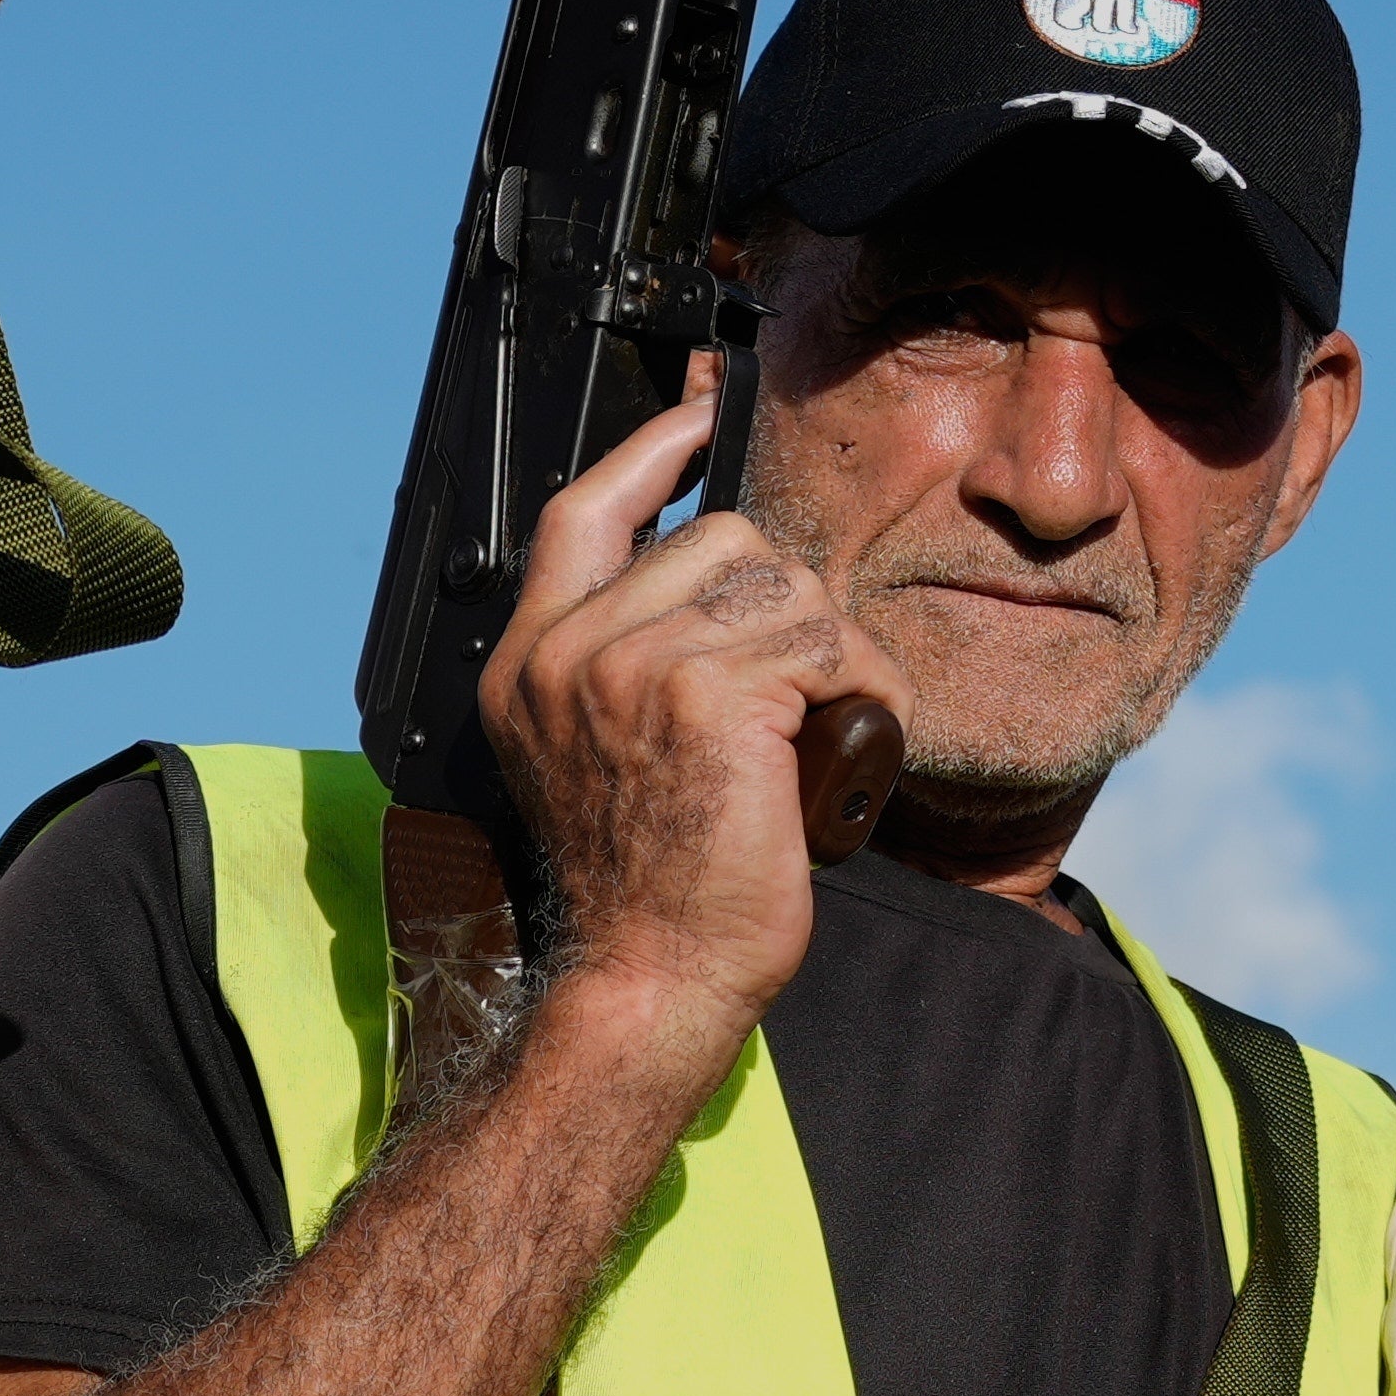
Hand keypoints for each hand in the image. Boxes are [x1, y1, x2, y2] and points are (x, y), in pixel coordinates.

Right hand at [473, 368, 854, 1069]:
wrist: (653, 979)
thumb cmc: (657, 885)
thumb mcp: (611, 752)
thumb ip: (632, 659)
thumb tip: (725, 570)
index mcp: (530, 662)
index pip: (585, 511)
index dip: (653, 449)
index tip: (705, 416)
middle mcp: (565, 653)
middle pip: (722, 540)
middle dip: (791, 606)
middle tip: (805, 694)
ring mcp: (626, 666)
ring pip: (785, 586)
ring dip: (835, 653)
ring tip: (824, 731)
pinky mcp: (704, 692)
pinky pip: (828, 642)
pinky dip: (865, 691)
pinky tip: (845, 749)